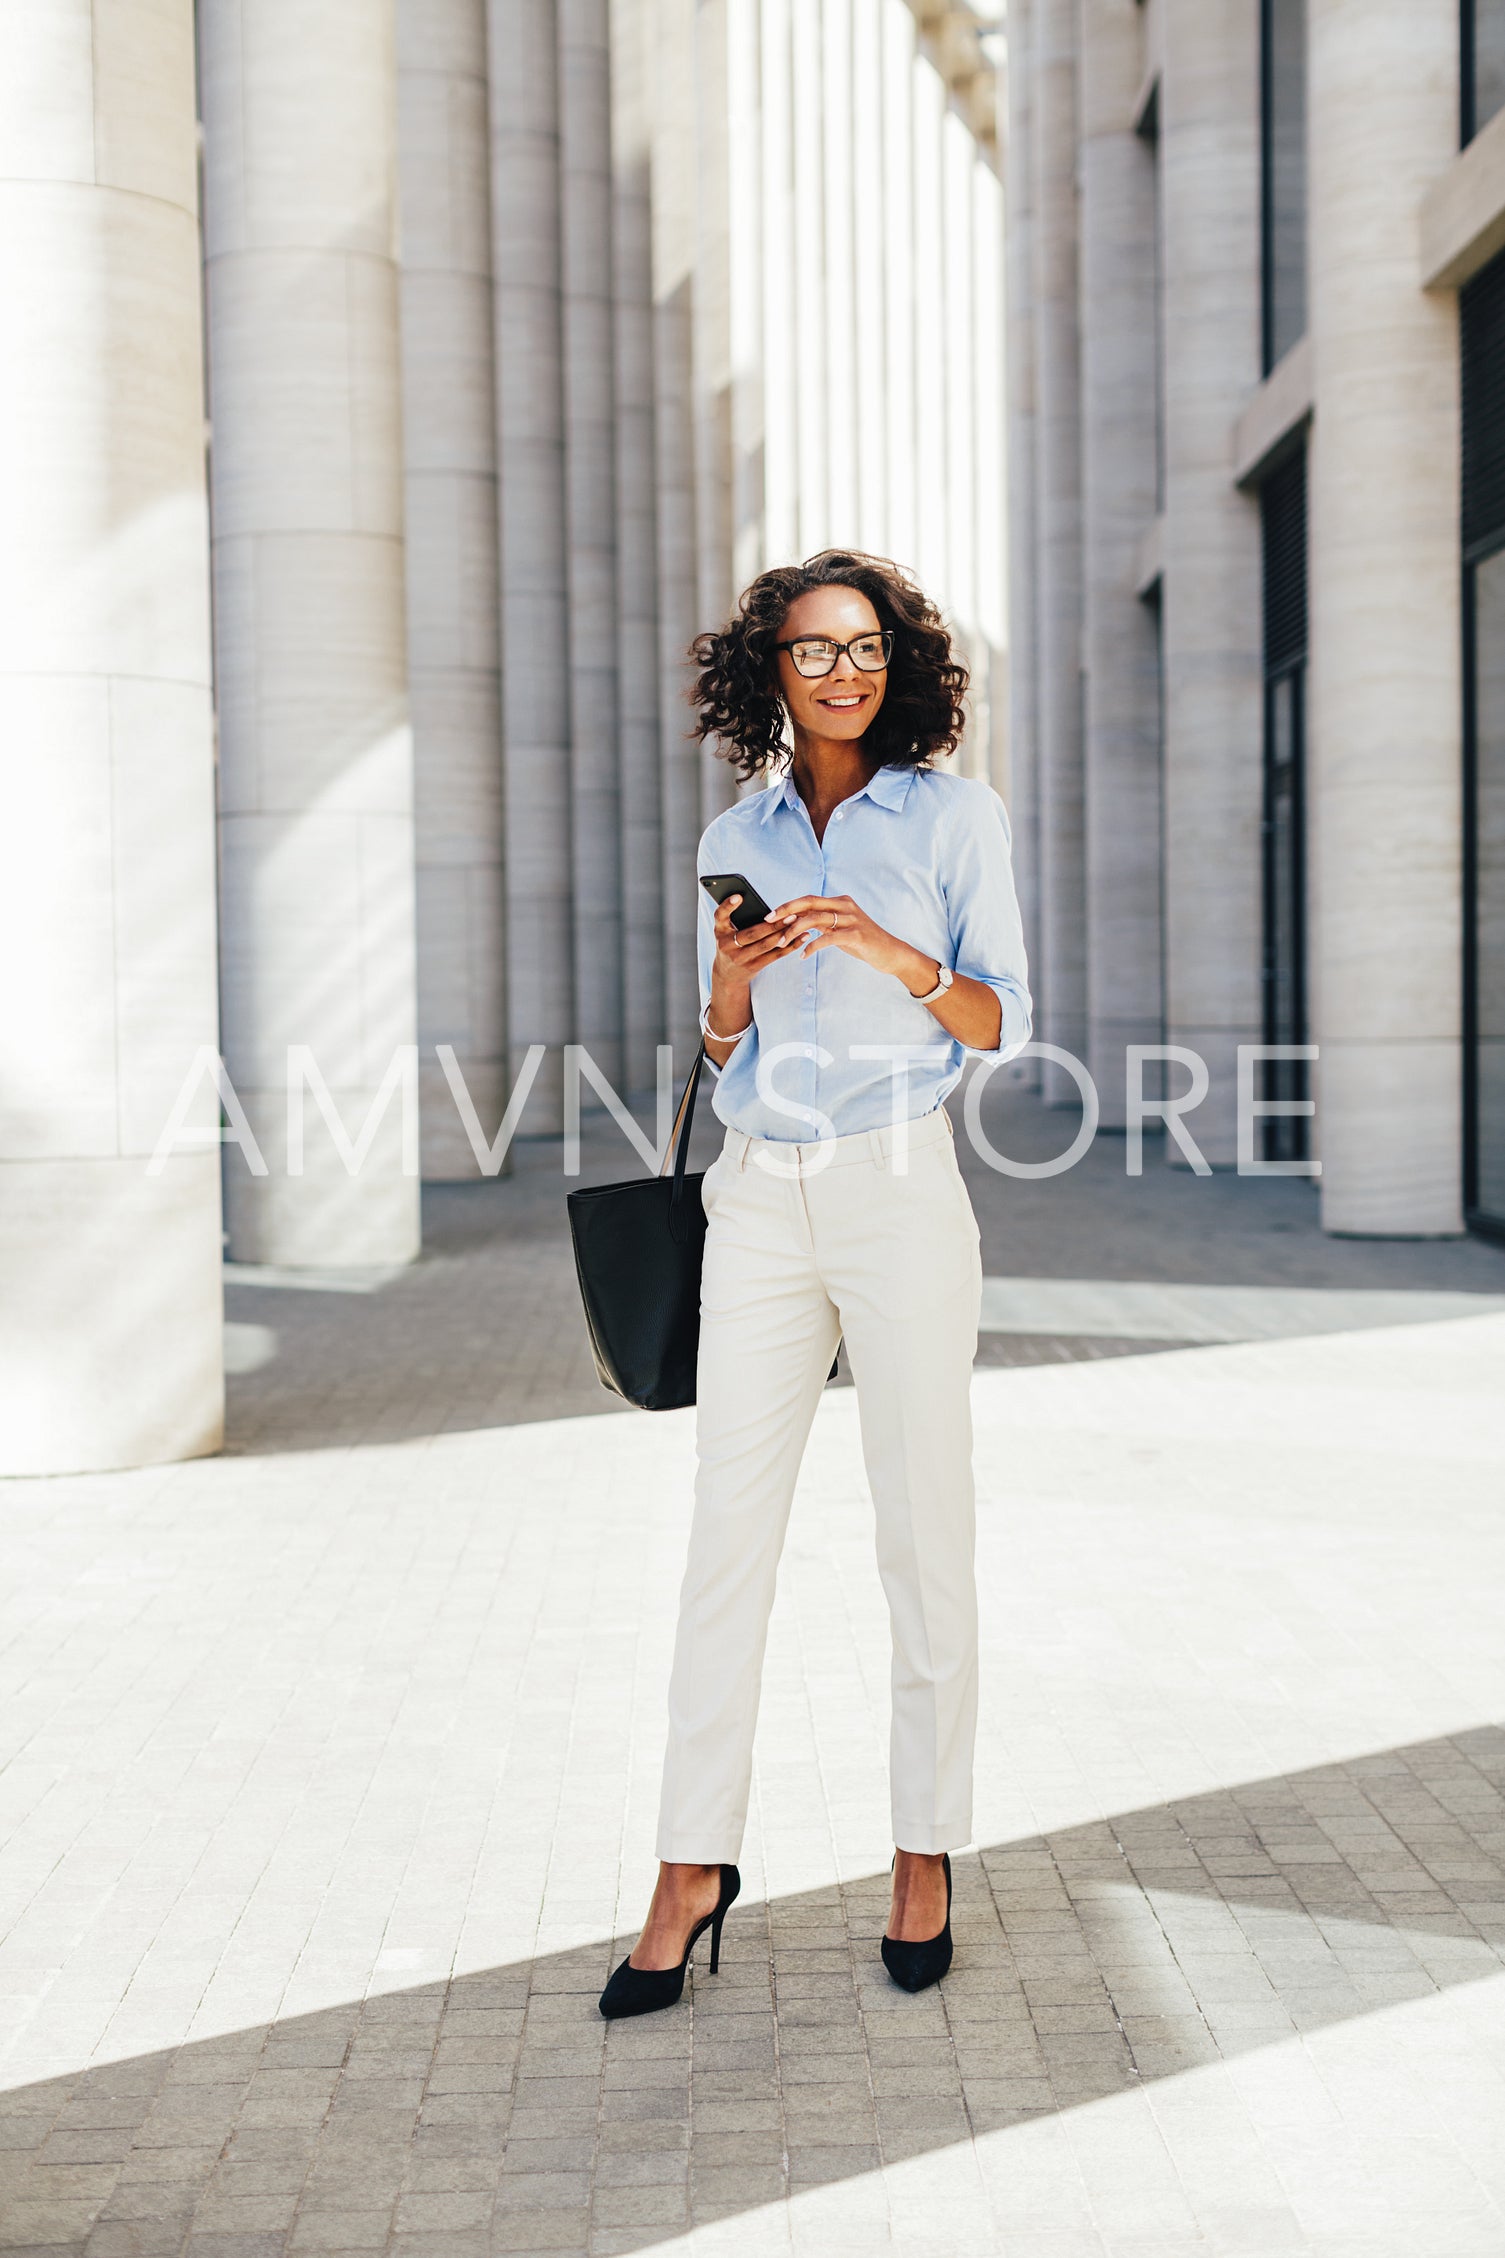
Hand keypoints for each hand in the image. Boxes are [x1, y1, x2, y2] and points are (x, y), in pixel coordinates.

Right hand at [710, 894, 803, 997]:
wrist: (727, 975)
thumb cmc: (730, 944)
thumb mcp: (725, 931)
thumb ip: (735, 917)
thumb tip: (761, 904)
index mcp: (719, 931)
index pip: (720, 916)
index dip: (728, 906)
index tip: (739, 896)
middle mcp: (727, 945)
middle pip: (752, 934)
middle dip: (772, 925)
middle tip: (790, 914)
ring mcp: (740, 958)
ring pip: (765, 945)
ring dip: (784, 934)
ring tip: (797, 923)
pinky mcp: (753, 967)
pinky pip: (775, 955)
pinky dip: (790, 946)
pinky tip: (801, 937)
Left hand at [771, 894, 936, 993]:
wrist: (890, 952)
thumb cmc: (863, 941)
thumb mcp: (840, 928)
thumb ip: (823, 922)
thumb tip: (799, 921)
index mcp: (840, 902)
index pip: (809, 899)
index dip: (788, 905)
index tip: (771, 914)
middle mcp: (845, 906)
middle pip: (809, 903)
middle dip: (786, 911)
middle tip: (769, 922)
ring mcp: (851, 919)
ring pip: (815, 919)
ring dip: (794, 932)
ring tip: (782, 944)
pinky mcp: (855, 934)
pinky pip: (827, 938)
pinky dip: (811, 946)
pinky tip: (803, 955)